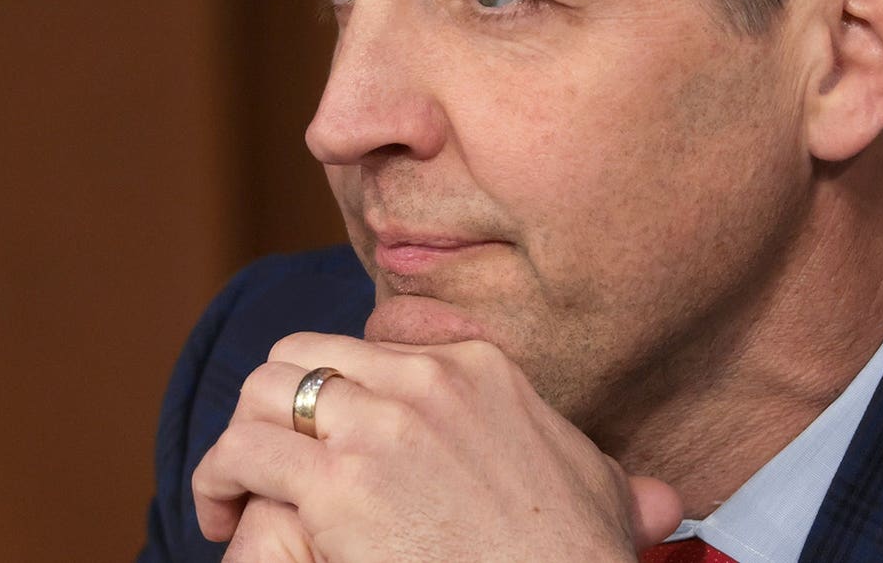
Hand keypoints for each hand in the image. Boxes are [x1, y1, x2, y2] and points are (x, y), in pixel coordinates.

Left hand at [193, 332, 681, 560]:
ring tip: (230, 490)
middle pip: (306, 355)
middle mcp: (426, 381)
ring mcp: (383, 426)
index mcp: (477, 368)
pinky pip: (242, 453)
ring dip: (237, 441)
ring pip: (265, 392)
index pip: (367, 341)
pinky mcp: (342, 485)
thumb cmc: (576, 558)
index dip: (332, 383)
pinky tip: (221, 517)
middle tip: (265, 458)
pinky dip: (217, 480)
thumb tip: (666, 502)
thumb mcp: (601, 496)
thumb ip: (611, 476)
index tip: (322, 428)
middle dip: (275, 403)